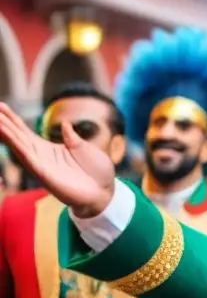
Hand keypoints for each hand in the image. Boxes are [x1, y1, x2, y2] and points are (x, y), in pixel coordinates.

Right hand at [0, 103, 114, 216]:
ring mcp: (41, 166)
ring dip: (6, 133)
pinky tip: (8, 136)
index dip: (13, 119)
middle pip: (17, 136)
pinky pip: (29, 159)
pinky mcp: (45, 175)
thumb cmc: (95, 171)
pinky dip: (18, 147)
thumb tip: (64, 123)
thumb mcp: (82, 148)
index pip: (25, 131)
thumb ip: (70, 137)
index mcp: (48, 149)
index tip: (1, 105)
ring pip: (19, 146)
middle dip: (4, 123)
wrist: (105, 191)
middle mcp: (40, 156)